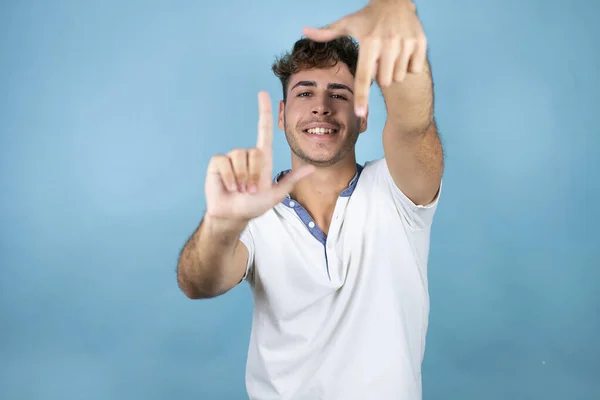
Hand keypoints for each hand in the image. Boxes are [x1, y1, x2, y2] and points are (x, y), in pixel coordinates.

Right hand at [204, 91, 314, 221]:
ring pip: (240, 156)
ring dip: (242, 179)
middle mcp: (247, 154)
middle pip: (255, 152)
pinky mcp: (217, 162)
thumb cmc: (254, 205)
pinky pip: (225, 162)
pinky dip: (230, 178)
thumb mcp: (276, 194)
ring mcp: (231, 157)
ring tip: (240, 190)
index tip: (263, 93)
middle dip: (254, 175)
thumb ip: (291, 180)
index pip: (264, 129)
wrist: (233, 215)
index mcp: (262, 158)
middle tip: (251, 190)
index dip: (264, 111)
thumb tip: (312, 169)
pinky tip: (230, 187)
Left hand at [302, 0, 426, 116]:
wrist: (396, 1)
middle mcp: (388, 42)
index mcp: (369, 42)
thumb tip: (304, 31)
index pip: (363, 77)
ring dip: (394, 70)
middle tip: (379, 59)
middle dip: (380, 75)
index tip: (360, 114)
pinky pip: (414, 68)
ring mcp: (406, 42)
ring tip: (391, 53)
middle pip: (383, 81)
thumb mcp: (348, 23)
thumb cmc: (368, 17)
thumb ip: (327, 32)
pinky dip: (409, 65)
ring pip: (398, 76)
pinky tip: (404, 51)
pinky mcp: (420, 42)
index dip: (361, 98)